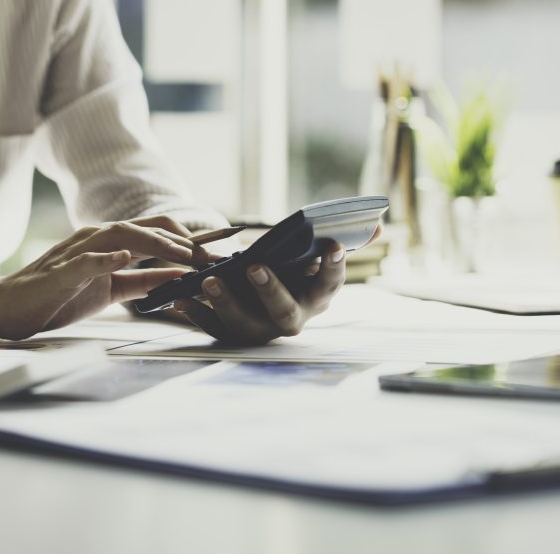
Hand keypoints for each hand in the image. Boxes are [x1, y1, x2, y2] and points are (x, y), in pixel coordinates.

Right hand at [0, 215, 213, 340]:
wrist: (9, 307)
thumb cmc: (57, 298)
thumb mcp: (110, 292)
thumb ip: (143, 281)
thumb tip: (181, 277)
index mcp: (110, 244)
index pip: (158, 233)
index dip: (193, 240)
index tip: (224, 251)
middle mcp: (96, 239)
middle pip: (147, 228)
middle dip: (185, 242)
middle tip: (216, 258)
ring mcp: (77, 252)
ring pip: (122, 236)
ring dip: (156, 243)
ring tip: (185, 255)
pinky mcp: (59, 271)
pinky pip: (85, 261)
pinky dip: (106, 258)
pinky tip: (124, 258)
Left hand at [155, 223, 381, 344]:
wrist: (260, 303)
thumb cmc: (290, 273)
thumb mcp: (311, 258)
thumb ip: (341, 242)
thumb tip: (376, 224)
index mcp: (315, 298)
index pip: (330, 284)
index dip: (332, 266)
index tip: (330, 244)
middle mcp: (290, 319)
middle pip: (285, 312)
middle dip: (271, 290)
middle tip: (255, 267)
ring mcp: (260, 331)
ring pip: (245, 324)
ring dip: (227, 303)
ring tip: (211, 280)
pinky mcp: (231, 334)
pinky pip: (212, 328)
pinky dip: (197, 315)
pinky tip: (183, 299)